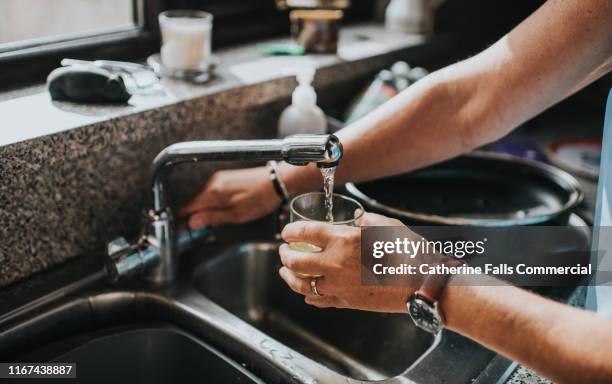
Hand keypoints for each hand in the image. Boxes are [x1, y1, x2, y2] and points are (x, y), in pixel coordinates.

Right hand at [179, 166, 280, 228]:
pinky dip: (212, 201)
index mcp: (213, 193)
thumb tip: (192, 222)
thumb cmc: (260, 199)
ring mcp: (219, 178)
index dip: (182, 219)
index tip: (181, 228)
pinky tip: (222, 208)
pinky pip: (212, 191)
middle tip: (197, 230)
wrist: (276, 181)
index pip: (188, 206)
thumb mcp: (236, 215)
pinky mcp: (225, 177)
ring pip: (203, 197)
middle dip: (193, 215)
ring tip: (213, 220)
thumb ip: (212, 218)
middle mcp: (213, 183)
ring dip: (204, 208)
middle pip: (194, 202)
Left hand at [278, 212, 415, 312]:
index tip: (287, 231)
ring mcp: (338, 286)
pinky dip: (308, 296)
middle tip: (284, 249)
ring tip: (286, 271)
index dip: (290, 231)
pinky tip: (306, 292)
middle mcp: (335, 264)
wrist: (424, 286)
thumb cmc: (410, 254)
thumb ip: (366, 221)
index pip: (304, 233)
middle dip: (284, 254)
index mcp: (343, 240)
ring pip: (300, 285)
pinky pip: (318, 301)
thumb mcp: (387, 226)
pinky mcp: (346, 302)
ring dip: (288, 276)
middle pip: (295, 261)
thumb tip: (356, 220)